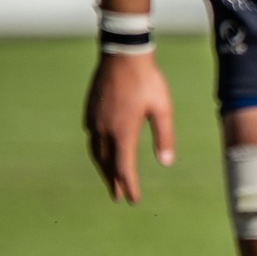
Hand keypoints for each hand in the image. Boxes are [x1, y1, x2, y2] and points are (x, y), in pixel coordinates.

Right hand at [84, 51, 175, 202]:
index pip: (124, 168)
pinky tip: (103, 151)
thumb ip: (164, 137)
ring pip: (97, 152)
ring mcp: (94, 120)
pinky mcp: (90, 111)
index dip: (129, 186)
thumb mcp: (162, 109)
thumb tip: (166, 163)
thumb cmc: (147, 81)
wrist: (123, 55)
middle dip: (114, 181)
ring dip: (104, 168)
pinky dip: (98, 151)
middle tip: (118, 196)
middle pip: (107, 164)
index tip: (133, 200)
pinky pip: (92, 138)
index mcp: (122, 132)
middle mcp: (104, 129)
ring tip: (110, 179)